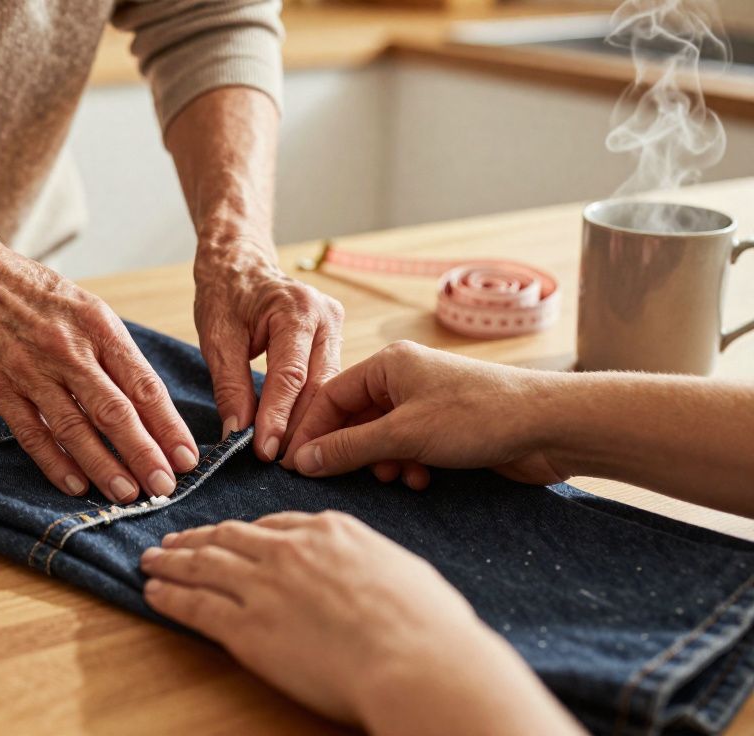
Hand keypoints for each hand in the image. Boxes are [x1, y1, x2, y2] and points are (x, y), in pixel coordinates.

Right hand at [0, 238, 198, 502]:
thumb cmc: (37, 294)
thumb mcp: (87, 308)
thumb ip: (115, 355)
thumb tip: (151, 408)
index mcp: (99, 327)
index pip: (143, 385)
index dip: (168, 426)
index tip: (188, 457)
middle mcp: (68, 349)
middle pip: (114, 412)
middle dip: (144, 454)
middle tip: (166, 487)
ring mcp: (31, 371)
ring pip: (75, 429)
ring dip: (104, 466)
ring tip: (127, 494)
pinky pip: (33, 433)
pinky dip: (55, 463)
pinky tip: (76, 485)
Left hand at [141, 512, 582, 735]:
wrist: (416, 660)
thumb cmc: (428, 626)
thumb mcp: (402, 571)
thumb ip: (370, 565)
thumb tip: (370, 577)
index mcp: (330, 531)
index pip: (273, 525)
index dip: (243, 532)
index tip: (228, 534)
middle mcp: (289, 550)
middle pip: (229, 536)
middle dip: (197, 538)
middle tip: (173, 540)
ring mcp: (263, 586)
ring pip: (203, 564)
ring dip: (172, 561)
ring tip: (151, 560)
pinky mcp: (246, 627)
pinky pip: (195, 604)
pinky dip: (169, 595)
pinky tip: (153, 593)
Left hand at [193, 242, 343, 461]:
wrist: (241, 263)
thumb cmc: (225, 294)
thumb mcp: (217, 338)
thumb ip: (229, 386)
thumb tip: (236, 434)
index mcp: (296, 309)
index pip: (290, 375)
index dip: (278, 417)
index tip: (265, 452)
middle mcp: (326, 316)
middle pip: (319, 386)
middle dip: (300, 429)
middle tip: (281, 465)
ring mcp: (336, 327)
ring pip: (329, 388)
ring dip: (311, 424)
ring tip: (290, 458)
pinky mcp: (335, 339)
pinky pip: (328, 382)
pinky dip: (315, 410)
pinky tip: (304, 438)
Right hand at [280, 341, 567, 489]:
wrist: (550, 426)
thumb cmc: (479, 416)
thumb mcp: (403, 436)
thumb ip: (348, 448)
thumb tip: (303, 461)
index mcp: (388, 364)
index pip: (329, 396)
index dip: (310, 433)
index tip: (295, 466)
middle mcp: (404, 378)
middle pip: (353, 418)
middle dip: (349, 451)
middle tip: (340, 479)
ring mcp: (426, 403)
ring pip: (380, 437)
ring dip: (382, 463)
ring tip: (396, 477)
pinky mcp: (446, 428)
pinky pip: (408, 448)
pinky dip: (407, 465)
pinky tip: (421, 479)